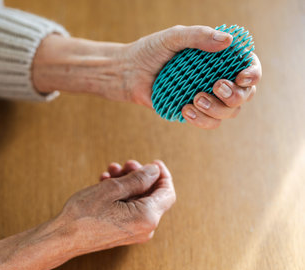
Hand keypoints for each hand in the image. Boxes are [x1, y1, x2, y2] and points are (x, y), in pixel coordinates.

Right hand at [0, 159, 174, 269]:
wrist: (63, 237)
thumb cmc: (85, 214)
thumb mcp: (113, 189)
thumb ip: (138, 179)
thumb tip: (155, 171)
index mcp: (147, 217)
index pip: (167, 192)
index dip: (162, 175)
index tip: (153, 163)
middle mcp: (145, 228)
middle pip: (152, 195)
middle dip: (140, 176)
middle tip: (125, 164)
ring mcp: (135, 232)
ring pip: (138, 201)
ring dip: (127, 184)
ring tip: (110, 172)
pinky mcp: (123, 232)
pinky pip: (129, 209)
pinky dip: (121, 195)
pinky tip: (106, 184)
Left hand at [33, 26, 261, 129]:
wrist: (127, 72)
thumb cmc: (150, 51)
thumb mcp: (173, 37)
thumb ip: (198, 36)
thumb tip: (228, 41)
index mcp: (217, 60)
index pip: (248, 67)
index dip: (252, 74)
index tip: (242, 75)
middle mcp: (216, 79)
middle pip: (244, 95)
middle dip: (235, 95)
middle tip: (216, 87)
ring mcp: (205, 98)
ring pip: (228, 113)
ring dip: (217, 109)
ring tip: (195, 99)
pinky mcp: (191, 112)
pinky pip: (208, 123)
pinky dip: (201, 120)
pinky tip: (186, 109)